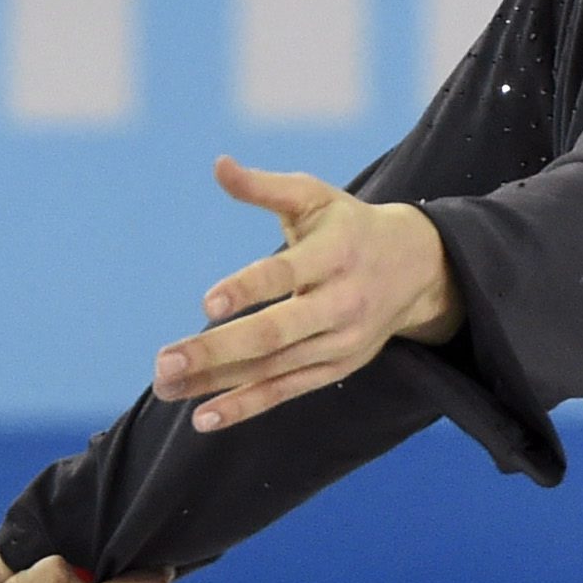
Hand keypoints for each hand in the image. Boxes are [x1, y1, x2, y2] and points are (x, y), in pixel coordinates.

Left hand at [151, 155, 464, 432]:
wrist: (418, 269)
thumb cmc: (348, 226)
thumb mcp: (315, 197)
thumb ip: (265, 187)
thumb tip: (219, 165)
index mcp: (335, 253)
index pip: (287, 274)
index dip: (248, 288)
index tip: (206, 304)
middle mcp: (341, 303)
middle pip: (276, 333)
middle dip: (217, 350)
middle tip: (164, 362)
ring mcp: (339, 343)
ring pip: (273, 368)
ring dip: (216, 381)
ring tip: (165, 386)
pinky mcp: (334, 370)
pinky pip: (284, 391)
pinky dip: (244, 407)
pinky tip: (202, 417)